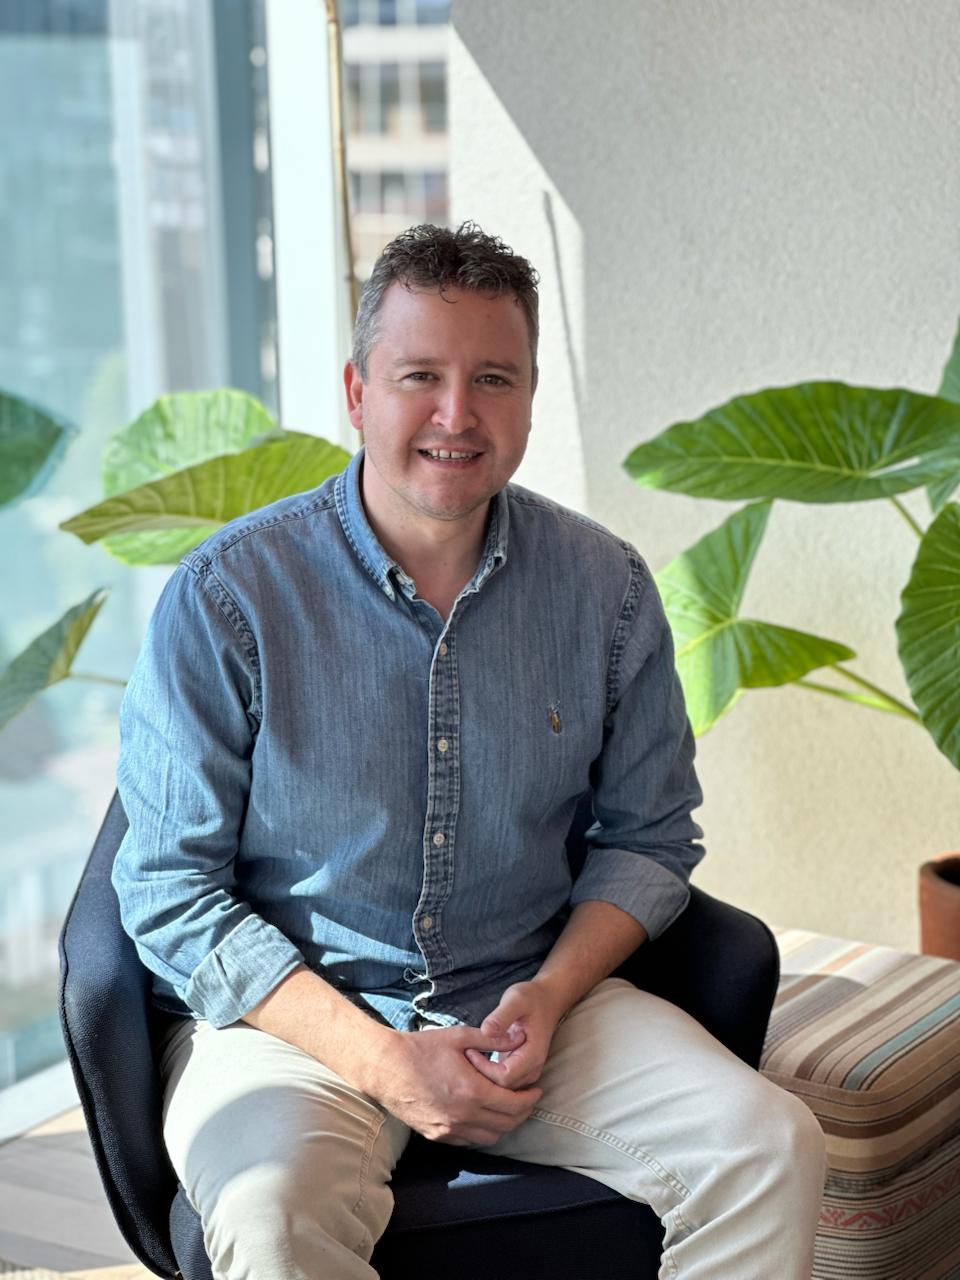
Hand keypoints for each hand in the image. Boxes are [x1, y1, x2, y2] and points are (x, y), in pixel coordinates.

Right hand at [368, 1023, 542, 1146]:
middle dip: (523, 1113)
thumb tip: (519, 1037)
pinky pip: (469, 1141)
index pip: (514, 1105)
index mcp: (472, 1092)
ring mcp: (448, 1129)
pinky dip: (482, 1131)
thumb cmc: (421, 1048)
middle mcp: (463, 1116)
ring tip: (508, 1108)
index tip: (537, 1089)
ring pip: (490, 1138)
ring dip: (504, 1125)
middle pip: (506, 1125)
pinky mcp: (436, 1135)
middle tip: (527, 1099)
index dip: (530, 1099)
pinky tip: (483, 1115)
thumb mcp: (459, 1037)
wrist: (385, 1068)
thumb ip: (492, 1039)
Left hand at [465, 979, 564, 1090]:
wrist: (546, 1001)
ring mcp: (528, 1071)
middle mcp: (533, 1068)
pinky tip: (477, 1058)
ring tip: (470, 1054)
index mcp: (533, 1055)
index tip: (470, 1050)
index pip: (505, 1077)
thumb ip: (502, 1015)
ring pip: (502, 1089)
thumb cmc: (530, 999)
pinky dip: (489, 1074)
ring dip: (484, 1076)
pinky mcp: (521, 1070)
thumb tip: (486, 1031)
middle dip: (482, 1075)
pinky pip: (503, 1082)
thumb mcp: (516, 1000)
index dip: (485, 1068)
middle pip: (503, 1088)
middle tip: (465, 1053)